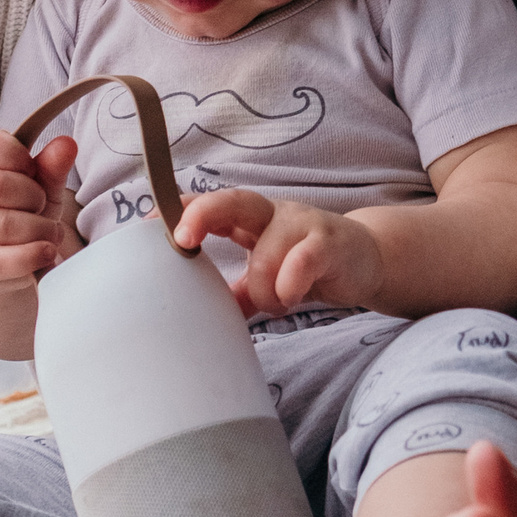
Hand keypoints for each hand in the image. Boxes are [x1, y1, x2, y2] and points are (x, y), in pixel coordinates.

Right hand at [0, 129, 80, 287]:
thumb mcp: (41, 185)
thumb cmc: (23, 213)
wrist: (5, 263)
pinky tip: (46, 252)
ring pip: (2, 225)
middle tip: (42, 204)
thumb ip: (52, 165)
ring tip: (51, 232)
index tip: (32, 170)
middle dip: (33, 196)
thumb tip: (67, 144)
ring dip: (39, 229)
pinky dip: (30, 256)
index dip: (18, 155)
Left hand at [176, 189, 384, 314]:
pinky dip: (288, 286)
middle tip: (184, 239)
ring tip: (279, 301)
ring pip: (265, 253)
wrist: (366, 260)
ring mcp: (303, 223)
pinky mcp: (329, 242)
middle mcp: (274, 214)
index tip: (149, 224)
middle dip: (204, 213)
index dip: (182, 211)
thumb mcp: (266, 279)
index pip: (212, 206)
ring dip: (265, 288)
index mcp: (253, 220)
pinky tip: (292, 297)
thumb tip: (195, 316)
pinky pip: (300, 262)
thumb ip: (237, 292)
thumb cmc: (308, 267)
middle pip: (234, 200)